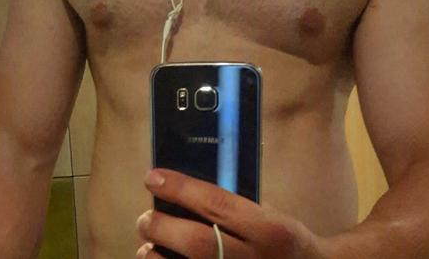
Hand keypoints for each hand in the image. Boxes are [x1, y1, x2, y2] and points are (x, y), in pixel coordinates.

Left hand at [136, 169, 329, 258]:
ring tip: (146, 244)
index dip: (181, 189)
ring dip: (157, 257)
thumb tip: (183, 191)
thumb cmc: (283, 239)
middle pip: (198, 244)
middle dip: (162, 227)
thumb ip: (233, 205)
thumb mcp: (268, 214)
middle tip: (145, 217)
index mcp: (268, 229)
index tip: (153, 177)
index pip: (217, 203)